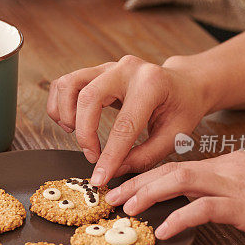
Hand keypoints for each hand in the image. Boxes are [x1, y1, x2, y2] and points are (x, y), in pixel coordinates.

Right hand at [47, 55, 208, 185]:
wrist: (184, 83)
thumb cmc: (182, 108)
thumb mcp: (175, 136)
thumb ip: (146, 156)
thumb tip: (115, 170)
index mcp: (152, 84)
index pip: (124, 124)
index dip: (110, 155)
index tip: (100, 177)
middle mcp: (127, 69)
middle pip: (89, 97)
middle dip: (84, 134)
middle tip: (92, 156)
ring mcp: (108, 66)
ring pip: (69, 84)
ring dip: (66, 115)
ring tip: (76, 134)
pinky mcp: (96, 71)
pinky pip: (65, 83)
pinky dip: (60, 105)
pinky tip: (71, 122)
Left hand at [106, 151, 244, 238]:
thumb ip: (232, 187)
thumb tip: (208, 199)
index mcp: (228, 164)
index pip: (178, 165)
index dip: (148, 175)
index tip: (126, 186)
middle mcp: (226, 169)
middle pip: (170, 168)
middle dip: (137, 181)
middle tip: (112, 196)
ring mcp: (235, 186)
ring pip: (180, 180)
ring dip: (148, 194)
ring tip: (127, 209)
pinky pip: (204, 209)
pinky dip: (180, 218)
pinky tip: (164, 231)